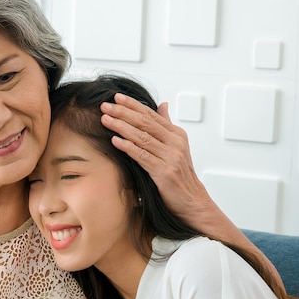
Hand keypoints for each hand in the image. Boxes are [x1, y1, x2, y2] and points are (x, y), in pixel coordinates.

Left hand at [100, 93, 209, 223]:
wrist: (192, 201)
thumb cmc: (181, 175)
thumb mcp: (176, 146)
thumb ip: (167, 125)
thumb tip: (163, 105)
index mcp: (177, 134)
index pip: (151, 115)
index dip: (133, 105)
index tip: (117, 97)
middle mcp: (175, 143)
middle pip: (145, 122)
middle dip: (123, 112)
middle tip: (106, 106)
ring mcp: (171, 157)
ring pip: (142, 137)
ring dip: (121, 127)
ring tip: (106, 120)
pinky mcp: (164, 172)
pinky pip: (142, 156)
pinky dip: (128, 147)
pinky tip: (115, 141)